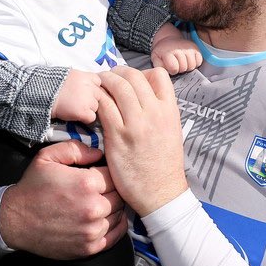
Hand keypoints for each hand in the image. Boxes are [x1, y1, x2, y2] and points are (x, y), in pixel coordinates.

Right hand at [0, 139, 127, 258]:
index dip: (108, 173)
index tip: (99, 174)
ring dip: (113, 207)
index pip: (114, 175)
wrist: (14, 220)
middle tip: (101, 188)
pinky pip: (116, 234)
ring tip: (101, 202)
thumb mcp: (48, 157)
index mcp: (86, 183)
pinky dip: (115, 225)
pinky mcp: (90, 247)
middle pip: (120, 195)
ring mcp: (93, 230)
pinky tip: (106, 218)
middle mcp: (93, 208)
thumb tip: (99, 153)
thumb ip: (75, 149)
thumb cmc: (32, 187)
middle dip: (112, 190)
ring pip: (119, 214)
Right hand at [51, 69, 100, 123]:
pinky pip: (91, 118)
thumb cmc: (52, 84)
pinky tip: (75, 115)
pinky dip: (85, 118)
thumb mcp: (69, 75)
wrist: (43, 94)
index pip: (98, 82)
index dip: (92, 88)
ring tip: (75, 107)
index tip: (84, 91)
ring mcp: (88, 100)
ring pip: (96, 107)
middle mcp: (90, 87)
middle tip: (79, 102)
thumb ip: (81, 79)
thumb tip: (86, 84)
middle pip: (99, 96)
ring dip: (88, 109)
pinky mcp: (84, 112)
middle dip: (91, 99)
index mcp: (86, 76)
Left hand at [98, 65, 187, 215]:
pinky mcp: (117, 135)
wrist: (160, 193)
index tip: (131, 79)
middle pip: (133, 76)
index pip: (158, 75)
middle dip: (118, 72)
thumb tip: (143, 94)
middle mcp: (154, 113)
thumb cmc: (164, 164)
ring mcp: (135, 123)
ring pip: (117, 86)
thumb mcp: (172, 131)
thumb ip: (160, 110)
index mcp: (169, 110)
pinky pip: (103, 106)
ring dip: (104, 81)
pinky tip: (93, 105)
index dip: (142, 72)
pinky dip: (96, 100)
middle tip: (108, 78)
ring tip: (98, 86)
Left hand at [150, 22, 201, 74]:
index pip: (174, 68)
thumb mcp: (155, 58)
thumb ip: (158, 66)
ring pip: (192, 65)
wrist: (168, 39)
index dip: (172, 71)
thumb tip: (165, 72)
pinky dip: (195, 63)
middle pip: (184, 68)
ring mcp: (189, 48)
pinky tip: (188, 61)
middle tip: (176, 65)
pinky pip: (199, 61)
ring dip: (187, 67)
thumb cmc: (162, 52)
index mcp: (168, 52)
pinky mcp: (196, 48)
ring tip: (182, 63)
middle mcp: (179, 49)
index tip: (170, 67)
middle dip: (180, 69)